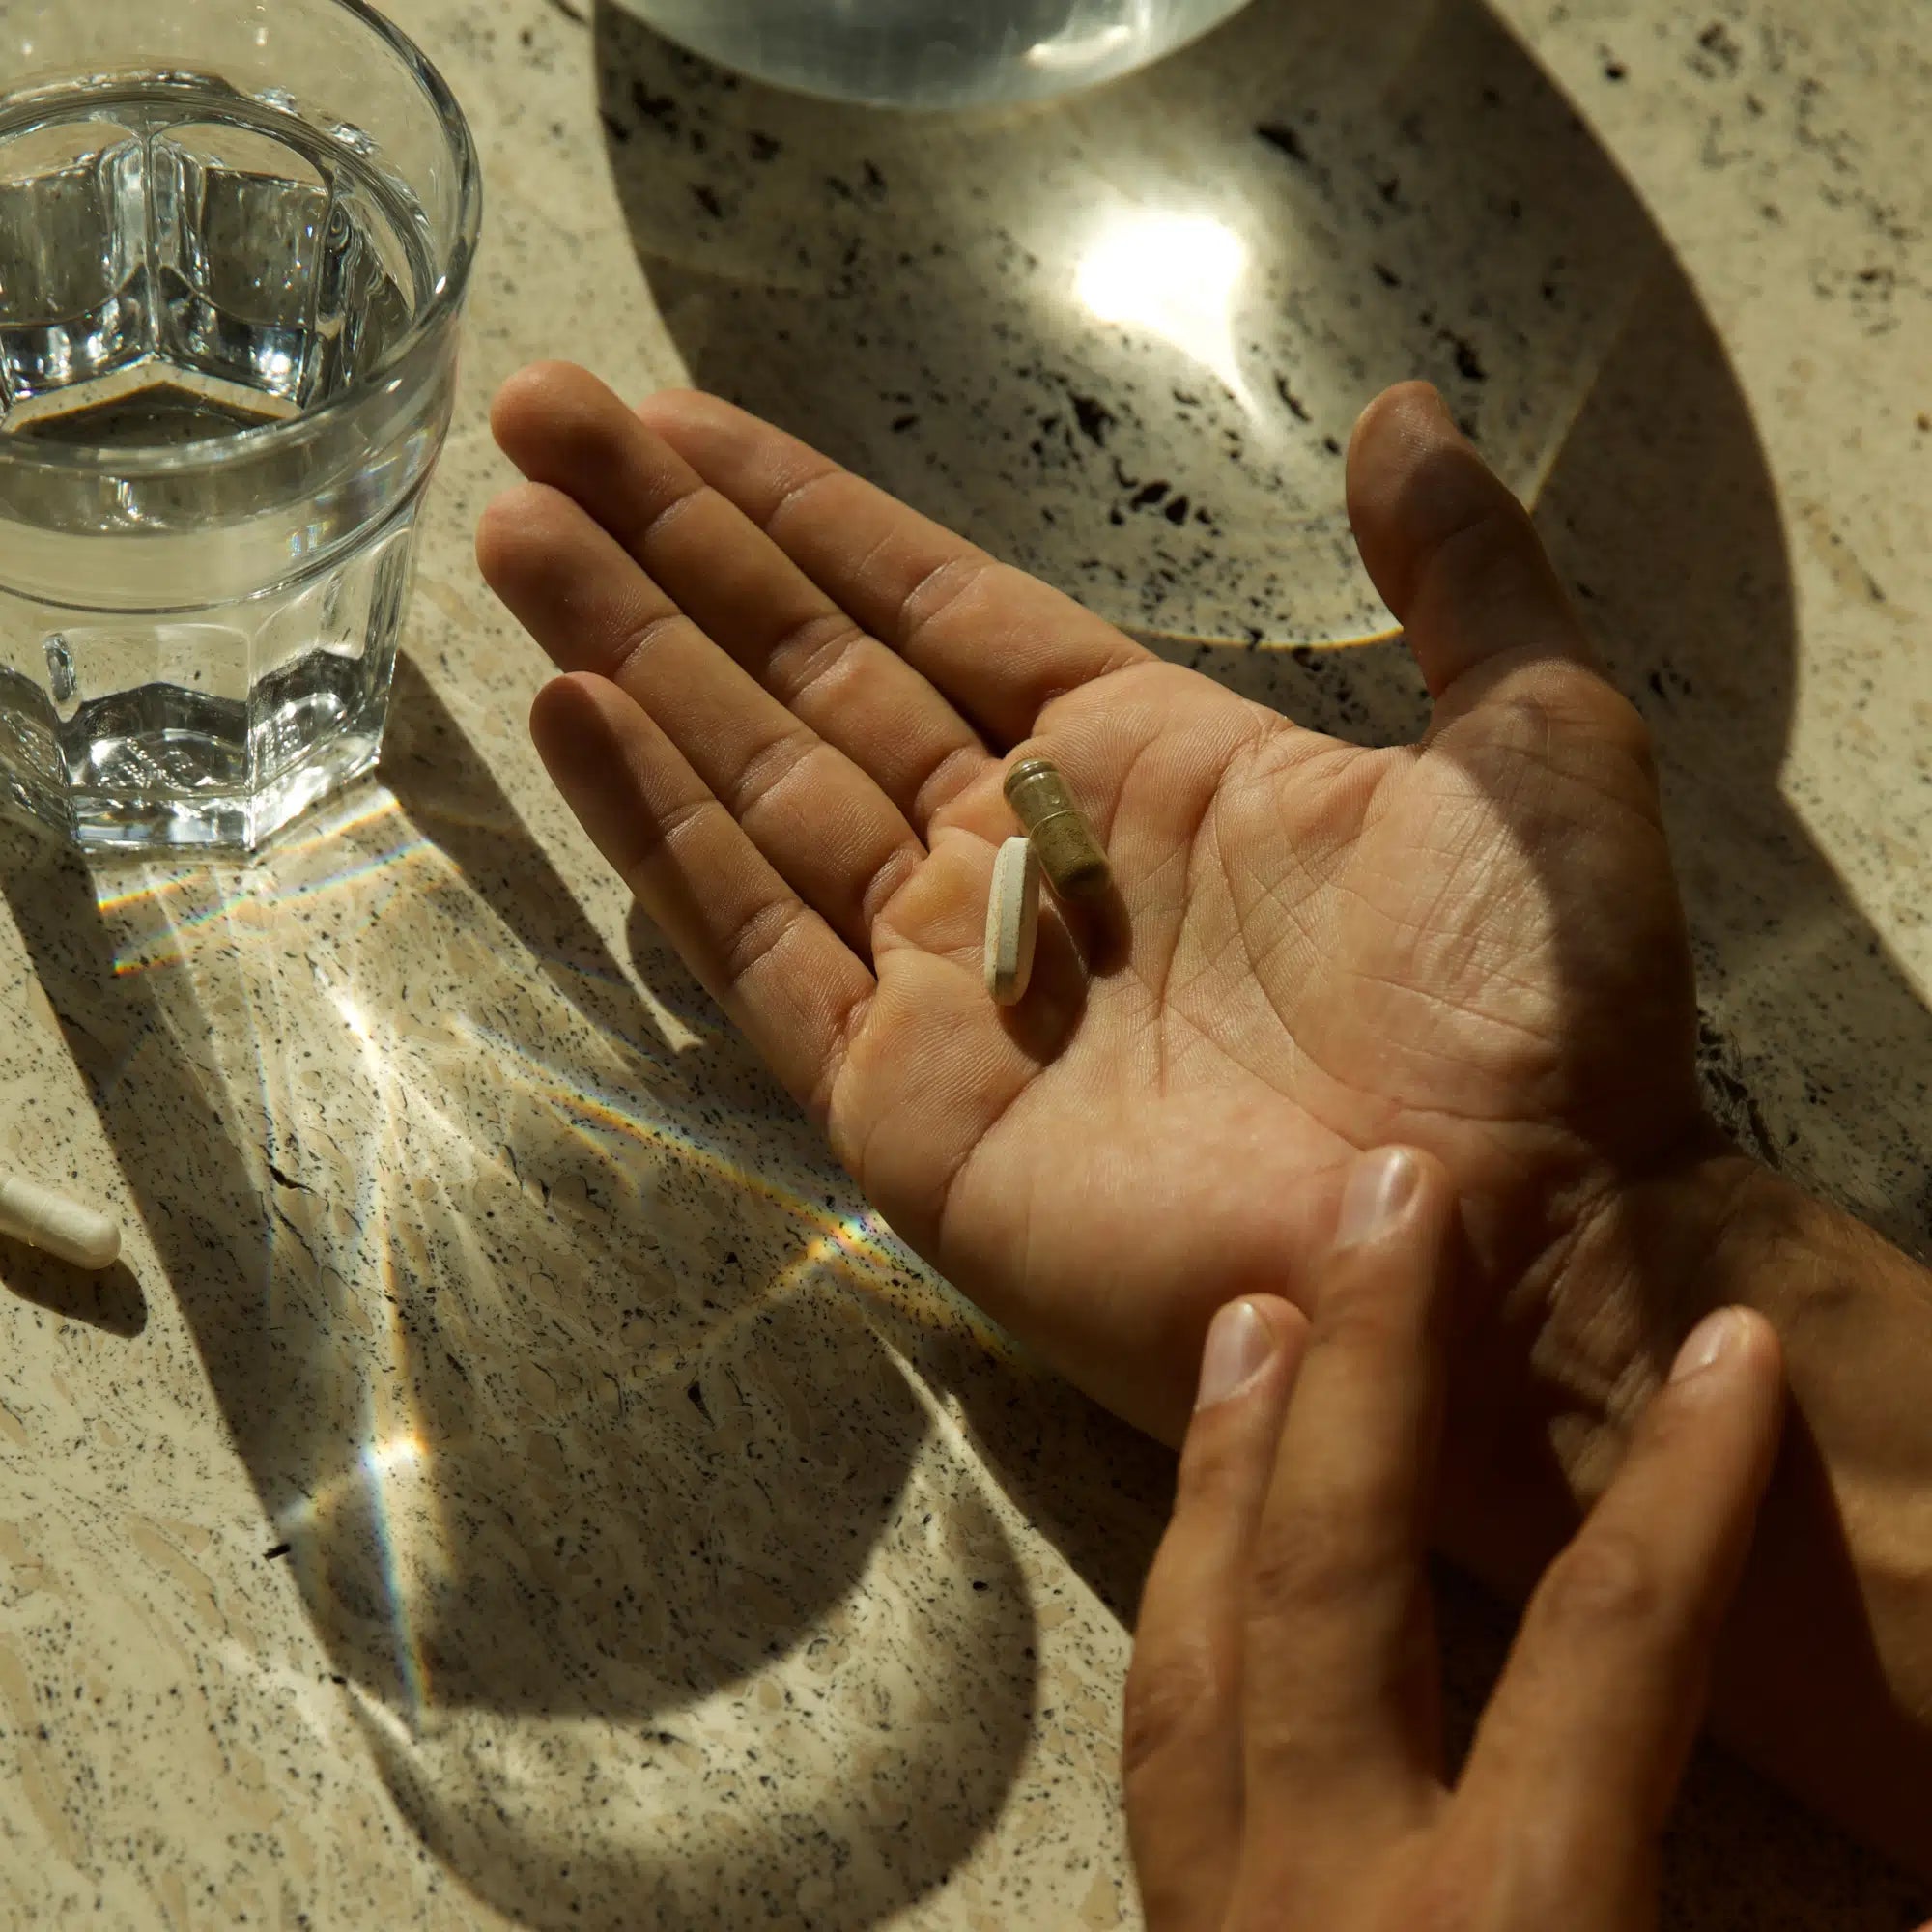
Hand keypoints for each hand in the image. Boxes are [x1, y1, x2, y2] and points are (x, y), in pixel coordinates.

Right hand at [478, 364, 1703, 1443]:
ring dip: (635, 660)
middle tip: (539, 425)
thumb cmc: (1541, 1019)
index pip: (935, 608)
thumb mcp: (1538, 747)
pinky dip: (664, 836)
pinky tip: (574, 718)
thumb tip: (1397, 414)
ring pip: (758, 788)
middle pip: (813, 674)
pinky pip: (758, 947)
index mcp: (1151, 765)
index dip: (807, 514)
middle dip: (675, 551)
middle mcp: (1028, 862)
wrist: (1523, 1259)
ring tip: (518, 537)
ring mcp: (953, 986)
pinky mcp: (907, 1107)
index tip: (682, 420)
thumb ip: (1462, 578)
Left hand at [1126, 1145, 1784, 1931]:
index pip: (1611, 1647)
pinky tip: (1192, 1553)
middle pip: (1337, 1573)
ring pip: (1194, 1642)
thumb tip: (1923, 1872)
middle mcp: (1332, 1889)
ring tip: (1247, 1323)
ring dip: (1227, 1463)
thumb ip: (1848, 1926)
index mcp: (1513, 1924)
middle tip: (1386, 1193)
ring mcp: (1216, 1918)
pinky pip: (1156, 1743)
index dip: (1686, 1486)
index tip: (1734, 1350)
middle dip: (1369, 1363)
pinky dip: (1173, 1613)